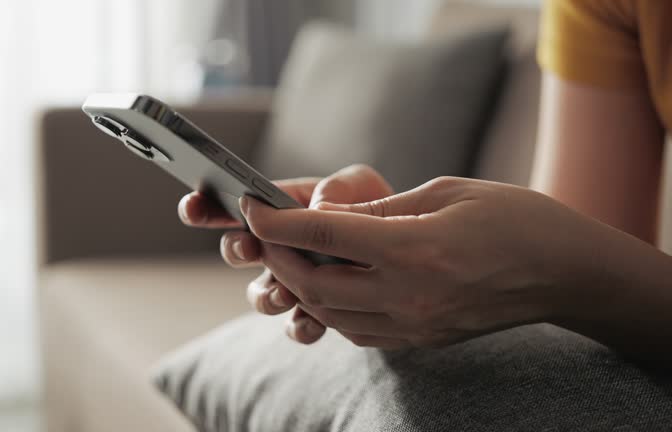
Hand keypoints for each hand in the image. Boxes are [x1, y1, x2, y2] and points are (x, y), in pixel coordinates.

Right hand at [178, 164, 393, 342]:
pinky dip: (300, 327)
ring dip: (265, 295)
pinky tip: (314, 322)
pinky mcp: (317, 313)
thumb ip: (337, 189)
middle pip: (236, 250)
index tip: (192, 207)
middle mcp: (278, 247)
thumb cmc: (377, 208)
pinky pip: (296, 327)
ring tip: (284, 292)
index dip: (204, 206)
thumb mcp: (360, 185)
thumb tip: (317, 212)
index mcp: (280, 209)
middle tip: (250, 249)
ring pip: (260, 295)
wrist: (411, 251)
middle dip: (235, 250)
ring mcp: (294, 281)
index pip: (232, 206)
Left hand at [240, 176, 610, 347]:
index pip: (324, 235)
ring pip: (330, 314)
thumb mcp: (444, 192)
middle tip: (263, 233)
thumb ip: (381, 208)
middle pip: (314, 283)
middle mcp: (409, 294)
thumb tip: (330, 214)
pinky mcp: (421, 339)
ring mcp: (414, 324)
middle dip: (277, 257)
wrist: (563, 272)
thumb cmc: (512, 219)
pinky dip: (330, 308)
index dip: (278, 220)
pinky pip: (358, 330)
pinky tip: (327, 285)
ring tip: (288, 257)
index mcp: (414, 248)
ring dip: (299, 286)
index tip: (252, 206)